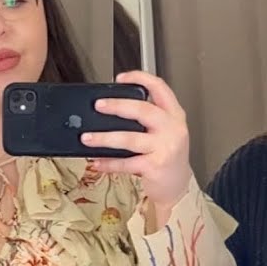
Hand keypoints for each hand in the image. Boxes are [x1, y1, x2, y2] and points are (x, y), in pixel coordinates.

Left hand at [80, 71, 194, 222]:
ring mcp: (165, 148)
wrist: (178, 187)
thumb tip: (111, 109)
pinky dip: (108, 162)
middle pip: (142, 110)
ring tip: (87, 138)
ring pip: (129, 138)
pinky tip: (97, 162)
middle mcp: (172, 128)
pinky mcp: (155, 166)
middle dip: (117, 106)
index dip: (140, 78)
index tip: (120, 78)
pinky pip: (126, 162)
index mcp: (174, 115)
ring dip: (104, 138)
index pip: (160, 88)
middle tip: (98, 105)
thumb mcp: (166, 132)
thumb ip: (148, 118)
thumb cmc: (167, 157)